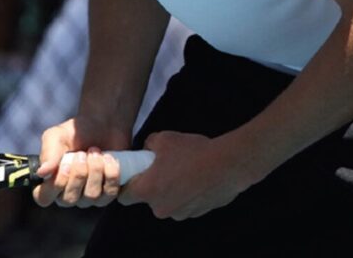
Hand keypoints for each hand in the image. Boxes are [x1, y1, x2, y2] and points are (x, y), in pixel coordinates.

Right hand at [32, 117, 129, 209]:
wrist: (103, 123)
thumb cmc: (76, 132)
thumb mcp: (57, 136)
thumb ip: (48, 152)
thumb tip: (42, 172)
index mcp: (50, 182)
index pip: (44, 198)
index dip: (55, 185)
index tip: (65, 164)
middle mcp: (68, 193)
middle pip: (69, 199)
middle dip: (78, 173)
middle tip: (81, 153)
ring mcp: (89, 196)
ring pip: (91, 196)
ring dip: (95, 170)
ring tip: (95, 151)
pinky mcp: (108, 193)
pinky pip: (109, 193)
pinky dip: (110, 173)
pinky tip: (108, 158)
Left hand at [118, 131, 253, 220]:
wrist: (227, 164)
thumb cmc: (193, 152)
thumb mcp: (164, 138)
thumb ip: (148, 145)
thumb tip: (147, 150)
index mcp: (148, 190)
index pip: (124, 197)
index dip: (127, 185)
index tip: (134, 175)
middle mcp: (161, 207)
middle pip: (149, 199)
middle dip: (154, 185)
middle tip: (164, 167)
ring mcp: (180, 213)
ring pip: (168, 201)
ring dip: (172, 189)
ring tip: (185, 169)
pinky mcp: (196, 214)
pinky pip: (185, 203)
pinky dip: (188, 193)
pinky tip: (198, 177)